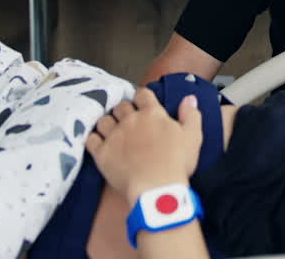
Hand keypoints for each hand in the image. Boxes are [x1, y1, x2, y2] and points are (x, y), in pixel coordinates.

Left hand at [85, 87, 202, 201]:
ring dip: (109, 123)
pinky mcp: (102, 153)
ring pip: (104, 120)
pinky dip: (94, 139)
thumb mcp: (193, 137)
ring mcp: (114, 136)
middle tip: (130, 122)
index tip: (144, 105)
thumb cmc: (177, 163)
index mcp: (152, 113)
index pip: (142, 94)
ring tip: (114, 132)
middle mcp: (130, 120)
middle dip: (125, 111)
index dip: (143, 98)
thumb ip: (191, 114)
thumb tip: (189, 98)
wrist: (157, 189)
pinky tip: (100, 143)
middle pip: (121, 106)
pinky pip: (91, 139)